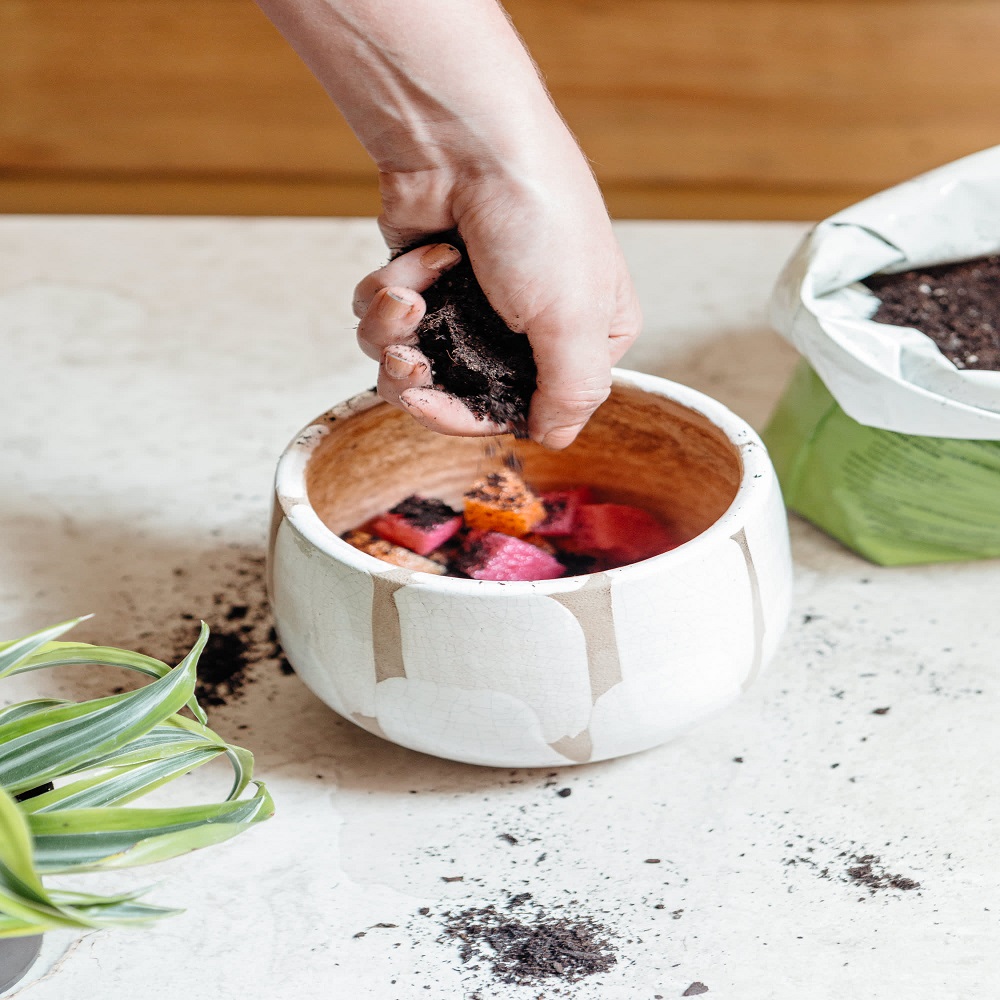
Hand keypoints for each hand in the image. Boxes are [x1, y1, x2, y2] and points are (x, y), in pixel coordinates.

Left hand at [353, 154, 641, 447]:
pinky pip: (385, 317)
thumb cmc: (538, 218)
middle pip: (456, 392)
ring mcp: (468, 303)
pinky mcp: (421, 278)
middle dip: (420, 378)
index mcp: (580, 341)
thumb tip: (555, 438)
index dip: (467, 417)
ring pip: (410, 359)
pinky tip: (412, 259)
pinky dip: (387, 292)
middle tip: (407, 359)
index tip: (433, 405)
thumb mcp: (576, 320)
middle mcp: (526, 327)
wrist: (465, 138)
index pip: (521, 409)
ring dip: (396, 331)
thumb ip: (572, 393)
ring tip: (407, 294)